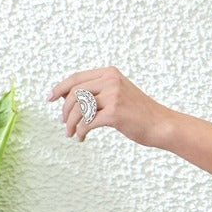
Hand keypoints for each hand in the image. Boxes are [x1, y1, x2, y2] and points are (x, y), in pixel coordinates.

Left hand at [46, 67, 167, 148]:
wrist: (161, 125)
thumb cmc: (139, 113)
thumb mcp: (118, 94)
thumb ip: (97, 91)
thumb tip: (66, 96)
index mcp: (110, 73)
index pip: (76, 78)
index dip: (59, 88)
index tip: (50, 98)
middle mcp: (111, 81)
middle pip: (74, 93)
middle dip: (64, 110)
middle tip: (63, 123)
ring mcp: (113, 96)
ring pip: (78, 108)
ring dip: (70, 123)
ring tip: (71, 133)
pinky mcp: (115, 113)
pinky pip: (87, 123)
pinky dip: (80, 132)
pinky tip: (81, 138)